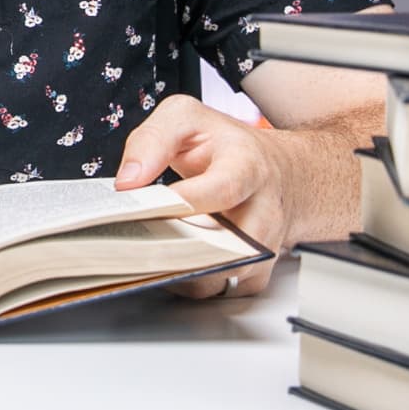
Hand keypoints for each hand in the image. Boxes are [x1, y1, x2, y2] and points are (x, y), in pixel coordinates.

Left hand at [111, 94, 347, 300]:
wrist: (281, 171)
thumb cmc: (227, 146)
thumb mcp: (187, 118)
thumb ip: (152, 140)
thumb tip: (127, 182)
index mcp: (247, 166)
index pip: (223, 189)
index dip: (185, 202)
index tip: (148, 208)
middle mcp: (264, 209)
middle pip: (229, 246)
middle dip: (180, 250)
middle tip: (140, 244)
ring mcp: (264, 244)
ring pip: (225, 277)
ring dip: (182, 274)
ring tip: (147, 259)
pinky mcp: (258, 269)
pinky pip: (224, 290)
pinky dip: (193, 286)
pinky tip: (168, 269)